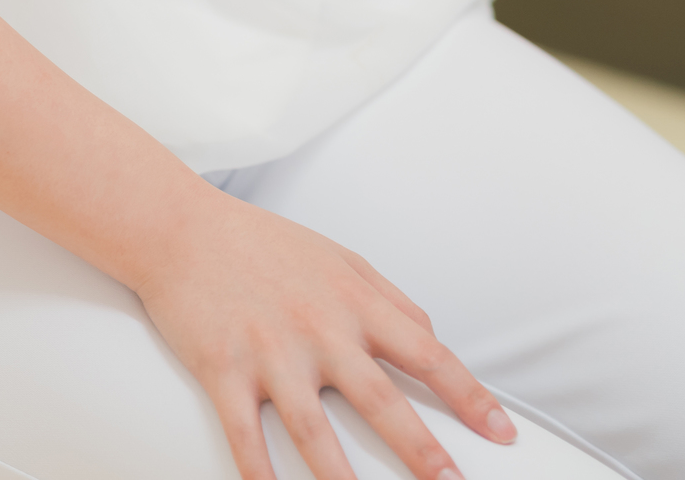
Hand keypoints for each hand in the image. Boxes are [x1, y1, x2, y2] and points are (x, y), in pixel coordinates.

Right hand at [129, 192, 516, 479]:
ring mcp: (271, 353)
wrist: (184, 229)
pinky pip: (245, 435)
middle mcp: (320, 330)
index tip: (500, 431)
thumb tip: (430, 337)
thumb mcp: (342, 259)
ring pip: (314, 430)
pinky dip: (261, 474)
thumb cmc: (265, 245)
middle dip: (422, 451)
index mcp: (355, 302)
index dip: (469, 396)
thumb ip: (389, 300)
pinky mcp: (222, 370)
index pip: (428, 353)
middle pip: (381, 400)